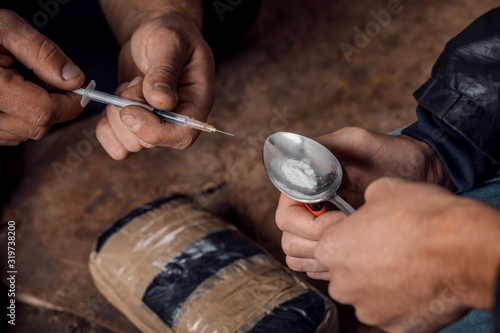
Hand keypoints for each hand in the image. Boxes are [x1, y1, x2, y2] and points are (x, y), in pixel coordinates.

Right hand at [0, 10, 84, 145]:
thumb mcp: (5, 27)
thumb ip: (42, 52)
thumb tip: (74, 79)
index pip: (43, 110)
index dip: (70, 102)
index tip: (81, 90)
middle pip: (37, 126)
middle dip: (55, 106)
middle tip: (50, 78)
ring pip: (24, 134)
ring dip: (37, 113)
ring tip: (25, 81)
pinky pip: (8, 135)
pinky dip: (20, 118)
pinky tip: (14, 93)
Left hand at [96, 13, 214, 158]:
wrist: (155, 36)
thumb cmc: (170, 35)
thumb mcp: (170, 42)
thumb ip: (165, 70)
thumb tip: (160, 102)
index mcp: (196, 105)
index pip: (182, 136)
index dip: (153, 131)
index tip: (128, 109)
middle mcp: (178, 122)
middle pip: (150, 141)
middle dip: (129, 111)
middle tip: (134, 81)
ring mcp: (156, 127)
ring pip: (130, 144)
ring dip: (117, 115)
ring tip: (129, 86)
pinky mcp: (136, 127)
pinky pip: (116, 145)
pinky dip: (105, 127)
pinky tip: (113, 102)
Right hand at [275, 127, 451, 277]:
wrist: (421, 174)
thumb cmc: (391, 156)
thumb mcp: (360, 142)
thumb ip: (328, 147)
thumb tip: (300, 156)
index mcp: (303, 187)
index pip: (287, 217)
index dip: (311, 225)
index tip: (343, 218)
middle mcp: (305, 210)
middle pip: (290, 241)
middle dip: (320, 244)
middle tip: (354, 235)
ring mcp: (316, 230)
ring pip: (298, 257)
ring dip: (324, 259)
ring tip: (357, 246)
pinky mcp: (332, 246)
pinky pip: (314, 269)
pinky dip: (330, 269)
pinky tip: (357, 255)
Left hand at [314, 178, 499, 331]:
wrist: (462, 249)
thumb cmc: (422, 217)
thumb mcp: (382, 190)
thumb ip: (363, 204)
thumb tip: (368, 205)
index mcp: (331, 249)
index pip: (326, 246)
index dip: (347, 238)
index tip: (364, 234)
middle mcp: (342, 283)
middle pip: (344, 274)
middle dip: (361, 263)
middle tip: (388, 250)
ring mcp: (367, 309)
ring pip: (366, 295)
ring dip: (380, 284)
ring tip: (407, 267)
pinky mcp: (393, 327)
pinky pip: (391, 313)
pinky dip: (401, 302)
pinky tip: (418, 284)